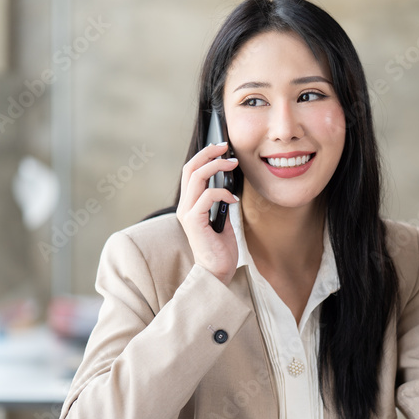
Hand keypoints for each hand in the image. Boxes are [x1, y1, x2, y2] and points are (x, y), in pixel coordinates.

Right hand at [175, 142, 239, 284]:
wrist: (217, 271)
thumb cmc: (220, 247)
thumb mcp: (222, 217)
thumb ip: (220, 201)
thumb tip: (230, 183)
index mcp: (189, 204)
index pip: (190, 171)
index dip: (203, 156)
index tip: (220, 148)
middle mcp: (184, 206)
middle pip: (190, 168)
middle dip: (208, 153)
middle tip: (225, 147)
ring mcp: (187, 213)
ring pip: (196, 177)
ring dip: (216, 166)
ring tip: (232, 164)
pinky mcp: (194, 221)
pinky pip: (206, 196)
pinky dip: (222, 193)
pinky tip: (234, 199)